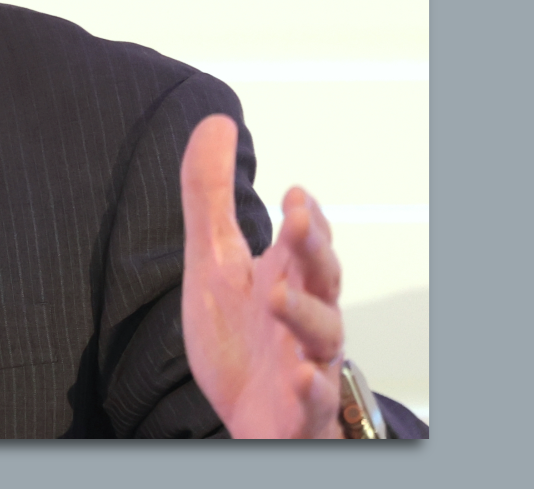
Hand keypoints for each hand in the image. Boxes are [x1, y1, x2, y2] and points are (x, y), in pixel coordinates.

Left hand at [180, 114, 344, 437]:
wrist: (249, 412)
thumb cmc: (242, 335)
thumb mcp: (213, 261)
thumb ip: (210, 196)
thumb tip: (216, 121)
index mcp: (286, 276)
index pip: (307, 239)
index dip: (306, 216)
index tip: (294, 192)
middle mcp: (305, 315)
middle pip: (322, 276)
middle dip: (313, 247)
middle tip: (300, 218)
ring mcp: (307, 360)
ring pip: (322, 335)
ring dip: (304, 313)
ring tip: (278, 294)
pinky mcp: (299, 409)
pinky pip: (313, 402)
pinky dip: (311, 390)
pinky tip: (301, 377)